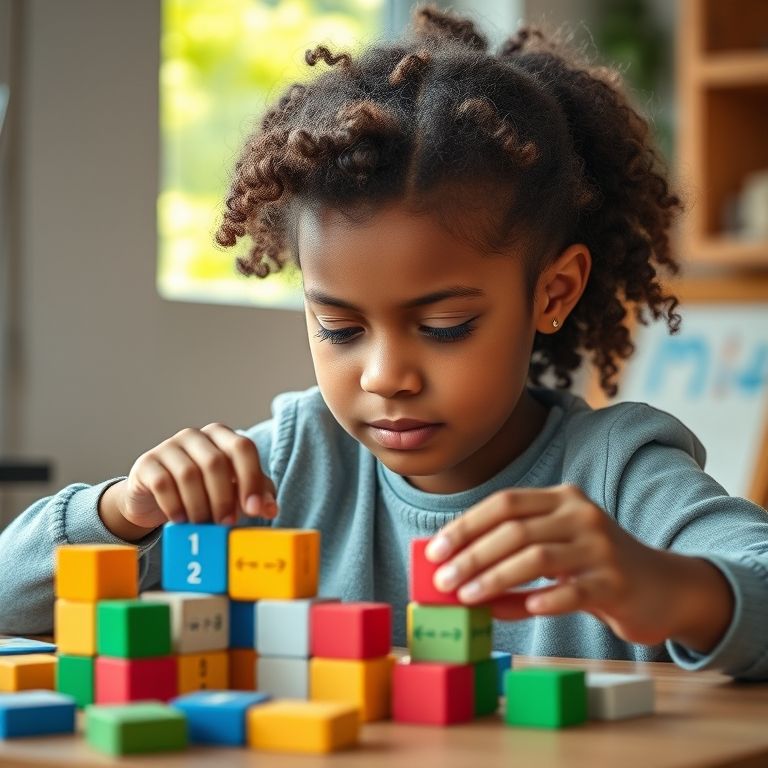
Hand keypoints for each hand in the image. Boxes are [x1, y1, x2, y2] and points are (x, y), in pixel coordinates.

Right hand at [100, 423, 276, 535]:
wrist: (157, 499)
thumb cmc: (205, 492)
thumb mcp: (235, 491)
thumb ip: (257, 495)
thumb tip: (270, 508)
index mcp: (222, 436)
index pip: (243, 447)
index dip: (251, 479)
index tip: (254, 509)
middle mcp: (195, 435)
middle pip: (216, 462)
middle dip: (224, 498)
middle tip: (226, 524)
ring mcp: (168, 446)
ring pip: (189, 474)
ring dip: (200, 505)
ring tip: (204, 525)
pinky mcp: (147, 463)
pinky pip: (163, 484)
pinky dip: (175, 506)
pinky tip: (182, 521)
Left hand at [424, 484, 733, 650]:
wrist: (664, 587)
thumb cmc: (595, 567)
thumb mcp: (556, 550)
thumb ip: (514, 555)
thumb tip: (459, 577)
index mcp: (561, 498)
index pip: (504, 503)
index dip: (466, 525)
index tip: (435, 550)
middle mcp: (581, 515)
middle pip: (515, 529)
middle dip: (472, 554)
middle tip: (442, 580)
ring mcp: (601, 547)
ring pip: (537, 557)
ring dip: (495, 578)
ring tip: (467, 598)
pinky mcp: (616, 583)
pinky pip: (572, 590)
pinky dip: (543, 599)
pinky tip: (522, 609)